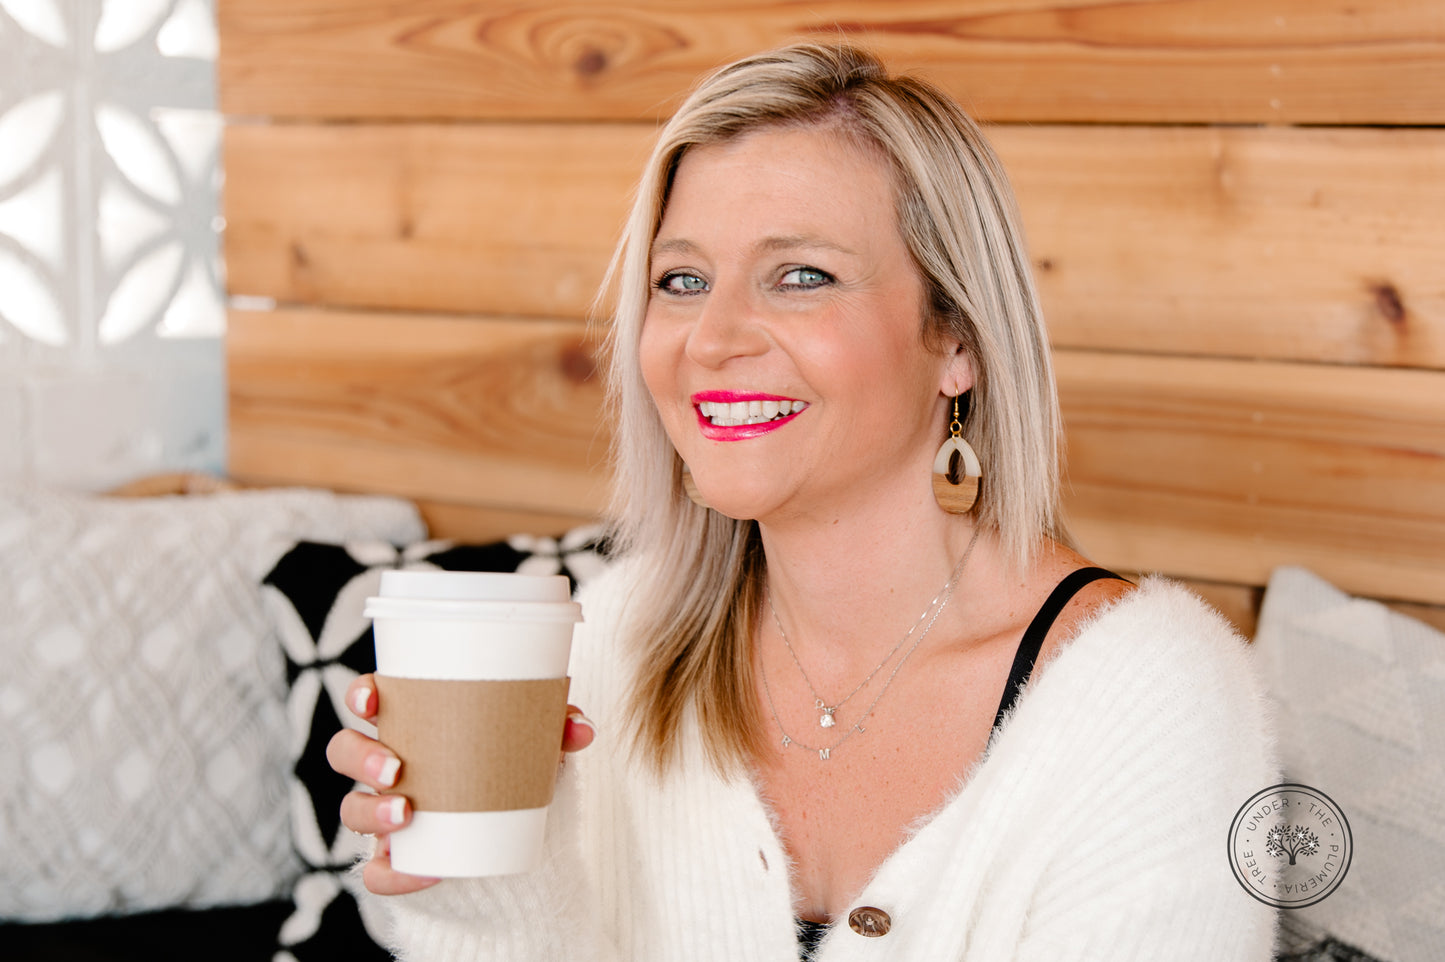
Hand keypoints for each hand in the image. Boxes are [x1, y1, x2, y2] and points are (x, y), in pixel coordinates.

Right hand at [328, 672, 596, 894]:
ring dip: (371, 812)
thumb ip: (557, 730)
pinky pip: (376, 872)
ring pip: (350, 810)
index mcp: (413, 725)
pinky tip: (426, 870)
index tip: (372, 701)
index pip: (367, 700)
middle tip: (395, 768)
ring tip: (405, 814)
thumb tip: (583, 726)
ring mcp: (385, 814)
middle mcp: (389, 767)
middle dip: (360, 758)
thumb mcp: (536, 749)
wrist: (519, 843)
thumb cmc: (515, 773)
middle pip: (345, 752)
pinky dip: (394, 874)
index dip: (360, 696)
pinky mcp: (395, 859)